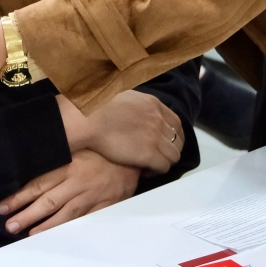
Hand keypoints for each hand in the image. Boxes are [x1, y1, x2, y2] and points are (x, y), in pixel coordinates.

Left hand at [0, 150, 139, 235]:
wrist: (133, 154)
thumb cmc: (101, 149)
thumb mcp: (78, 145)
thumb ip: (57, 153)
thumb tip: (29, 158)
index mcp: (69, 164)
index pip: (38, 183)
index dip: (19, 196)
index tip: (2, 206)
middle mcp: (78, 181)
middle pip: (47, 201)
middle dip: (26, 215)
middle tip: (9, 225)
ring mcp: (92, 195)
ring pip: (64, 214)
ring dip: (45, 226)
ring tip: (28, 234)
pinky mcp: (105, 205)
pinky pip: (85, 221)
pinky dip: (71, 230)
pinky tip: (58, 236)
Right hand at [59, 91, 184, 173]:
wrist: (87, 118)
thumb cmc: (96, 106)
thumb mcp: (123, 95)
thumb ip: (135, 103)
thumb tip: (134, 108)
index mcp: (153, 104)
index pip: (176, 123)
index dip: (173, 135)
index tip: (165, 143)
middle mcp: (158, 120)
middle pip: (178, 140)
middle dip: (171, 150)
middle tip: (158, 156)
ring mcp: (156, 137)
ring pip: (173, 156)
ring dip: (164, 162)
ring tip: (150, 166)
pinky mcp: (149, 154)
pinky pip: (163, 167)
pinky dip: (156, 171)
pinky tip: (144, 170)